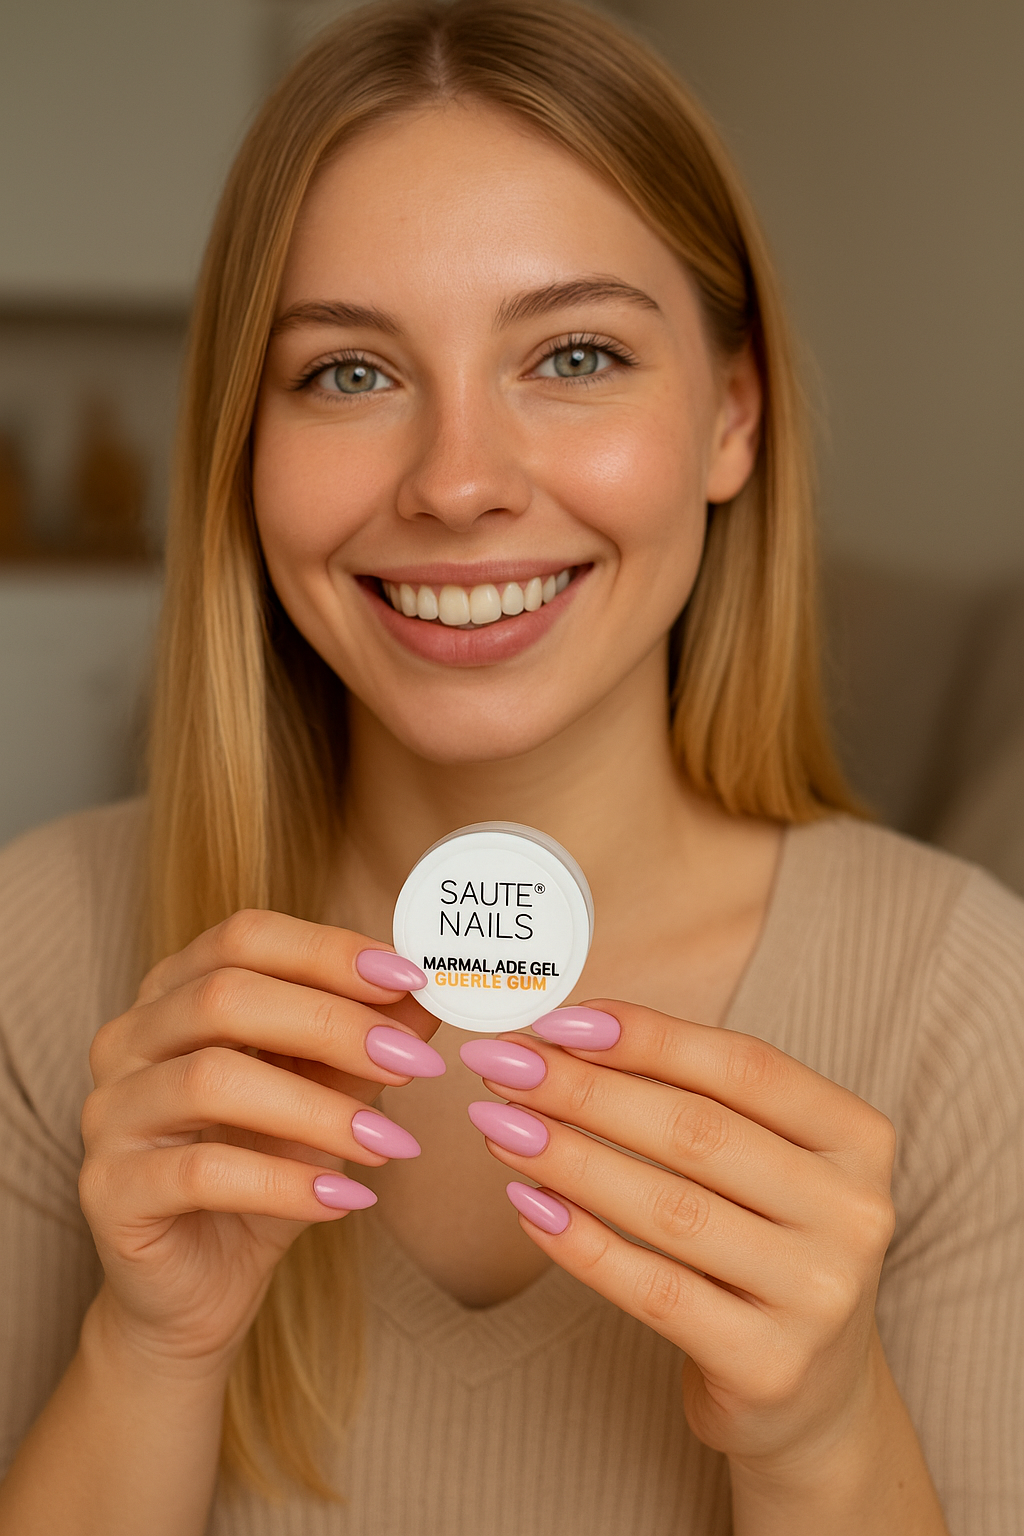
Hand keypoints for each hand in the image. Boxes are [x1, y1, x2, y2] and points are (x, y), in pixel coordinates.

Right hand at [80, 910, 442, 1374]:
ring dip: (318, 1109)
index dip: (328, 950)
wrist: (196, 1285)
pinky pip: (201, 1173)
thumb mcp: (325, 1095)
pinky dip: (286, 1183)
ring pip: (211, 1080)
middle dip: (333, 1024)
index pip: (244, 936)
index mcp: (174, 992)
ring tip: (390, 1142)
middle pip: (224, 997)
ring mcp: (109, 1113)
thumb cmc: (260, 1168)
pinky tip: (345, 1198)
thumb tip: (430, 995)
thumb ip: (364, 1041)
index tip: (409, 978)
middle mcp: (129, 1038)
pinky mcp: (109, 1190)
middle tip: (415, 1061)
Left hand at [460, 1001, 896, 1476]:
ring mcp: (819, 1295)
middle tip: (506, 1066)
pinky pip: (652, 1290)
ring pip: (668, 1209)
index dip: (648, 1037)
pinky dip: (581, 1243)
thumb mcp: (764, 1162)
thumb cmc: (765, 1244)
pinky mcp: (769, 1366)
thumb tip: (568, 1037)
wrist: (813, 1394)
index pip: (744, 1067)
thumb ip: (694, 1096)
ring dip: (568, 1159)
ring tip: (500, 1125)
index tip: (560, 1021)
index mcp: (858, 1139)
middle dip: (586, 1091)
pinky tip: (528, 1205)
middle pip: (698, 1132)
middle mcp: (854, 1213)